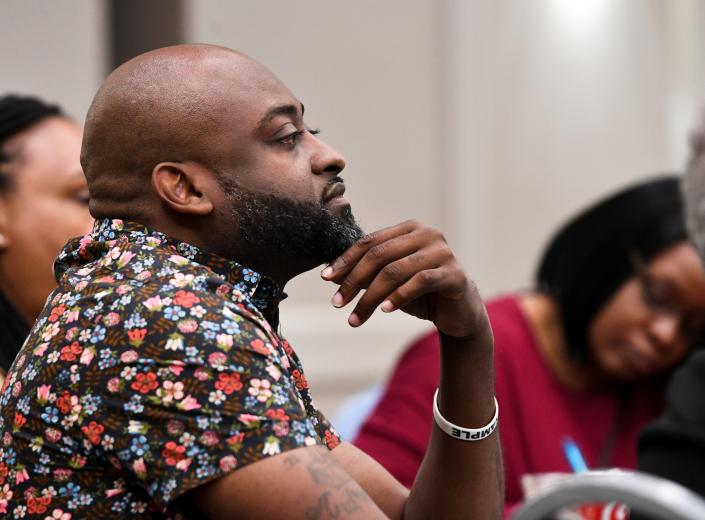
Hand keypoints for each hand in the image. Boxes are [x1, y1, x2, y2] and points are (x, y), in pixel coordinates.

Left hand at [320, 219, 488, 337]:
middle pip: (380, 255)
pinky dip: (399, 297)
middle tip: (337, 303)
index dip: (346, 260)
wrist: (460, 313)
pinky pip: (420, 283)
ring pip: (395, 271)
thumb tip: (331, 275)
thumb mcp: (391, 281)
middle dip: (354, 281)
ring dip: (371, 297)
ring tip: (355, 318)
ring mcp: (443, 252)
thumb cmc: (422, 293)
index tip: (326, 279)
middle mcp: (428, 234)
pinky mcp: (454, 273)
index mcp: (410, 229)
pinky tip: (385, 311)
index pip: (370, 242)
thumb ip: (367, 273)